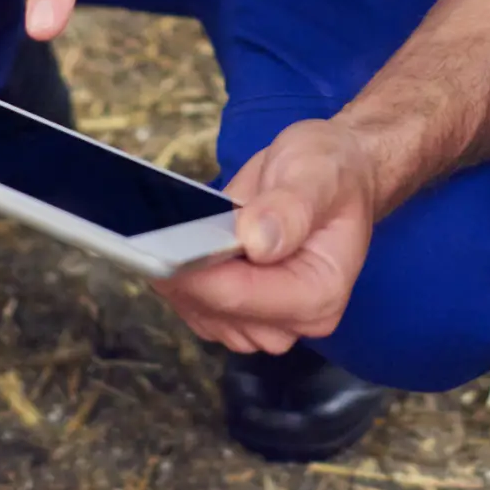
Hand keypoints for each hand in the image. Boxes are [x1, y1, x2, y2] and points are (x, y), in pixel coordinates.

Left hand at [154, 120, 380, 354]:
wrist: (333, 172)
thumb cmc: (331, 171)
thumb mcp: (317, 174)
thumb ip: (291, 208)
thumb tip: (256, 241)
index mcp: (321, 292)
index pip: (245, 297)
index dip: (200, 273)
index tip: (161, 247)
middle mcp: (297, 317)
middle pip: (221, 313)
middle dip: (185, 278)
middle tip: (156, 235)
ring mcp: (269, 319)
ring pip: (203, 316)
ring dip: (179, 281)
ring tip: (163, 238)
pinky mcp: (244, 309)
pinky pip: (200, 308)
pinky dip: (181, 281)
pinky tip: (175, 247)